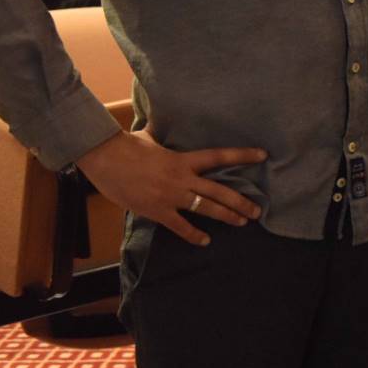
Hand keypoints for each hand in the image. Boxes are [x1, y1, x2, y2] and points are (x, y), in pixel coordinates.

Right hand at [76, 131, 264, 245]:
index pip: (220, 156)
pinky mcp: (157, 210)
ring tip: (242, 222)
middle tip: (257, 211)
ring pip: (206, 209)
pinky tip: (205, 241)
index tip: (262, 156)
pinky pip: (180, 226)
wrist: (104, 157)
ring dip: (226, 216)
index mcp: (183, 159)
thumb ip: (163, 138)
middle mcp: (182, 178)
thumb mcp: (151, 137)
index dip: (242, 156)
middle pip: (220, 191)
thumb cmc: (125, 145)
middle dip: (241, 202)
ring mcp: (171, 196)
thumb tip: (159, 127)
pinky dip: (193, 235)